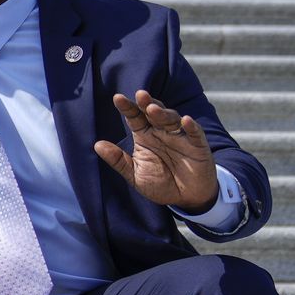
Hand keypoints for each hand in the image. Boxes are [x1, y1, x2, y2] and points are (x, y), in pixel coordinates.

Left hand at [93, 89, 218, 212]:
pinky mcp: (198, 145)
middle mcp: (162, 132)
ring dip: (164, 114)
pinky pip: (195, 133)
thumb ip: (119, 161)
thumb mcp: (135, 175)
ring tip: (153, 109)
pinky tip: (186, 121)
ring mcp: (180, 137)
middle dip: (147, 103)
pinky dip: (191, 127)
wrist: (186, 198)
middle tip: (140, 95)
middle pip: (154, 113)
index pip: (135, 117)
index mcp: (145, 136)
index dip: (127, 107)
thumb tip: (97, 145)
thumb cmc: (160, 184)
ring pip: (172, 120)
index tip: (117, 98)